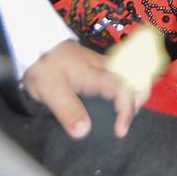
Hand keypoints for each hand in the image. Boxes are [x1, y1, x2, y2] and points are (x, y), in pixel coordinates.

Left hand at [21, 40, 143, 139]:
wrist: (36, 43)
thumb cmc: (44, 66)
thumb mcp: (50, 91)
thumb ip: (68, 110)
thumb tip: (84, 132)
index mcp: (96, 74)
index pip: (123, 89)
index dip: (126, 111)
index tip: (119, 131)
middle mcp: (106, 67)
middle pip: (138, 77)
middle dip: (140, 98)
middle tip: (127, 120)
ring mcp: (104, 64)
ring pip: (132, 75)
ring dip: (136, 93)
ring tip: (124, 115)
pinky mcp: (99, 65)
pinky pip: (123, 75)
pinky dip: (127, 88)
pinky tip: (116, 103)